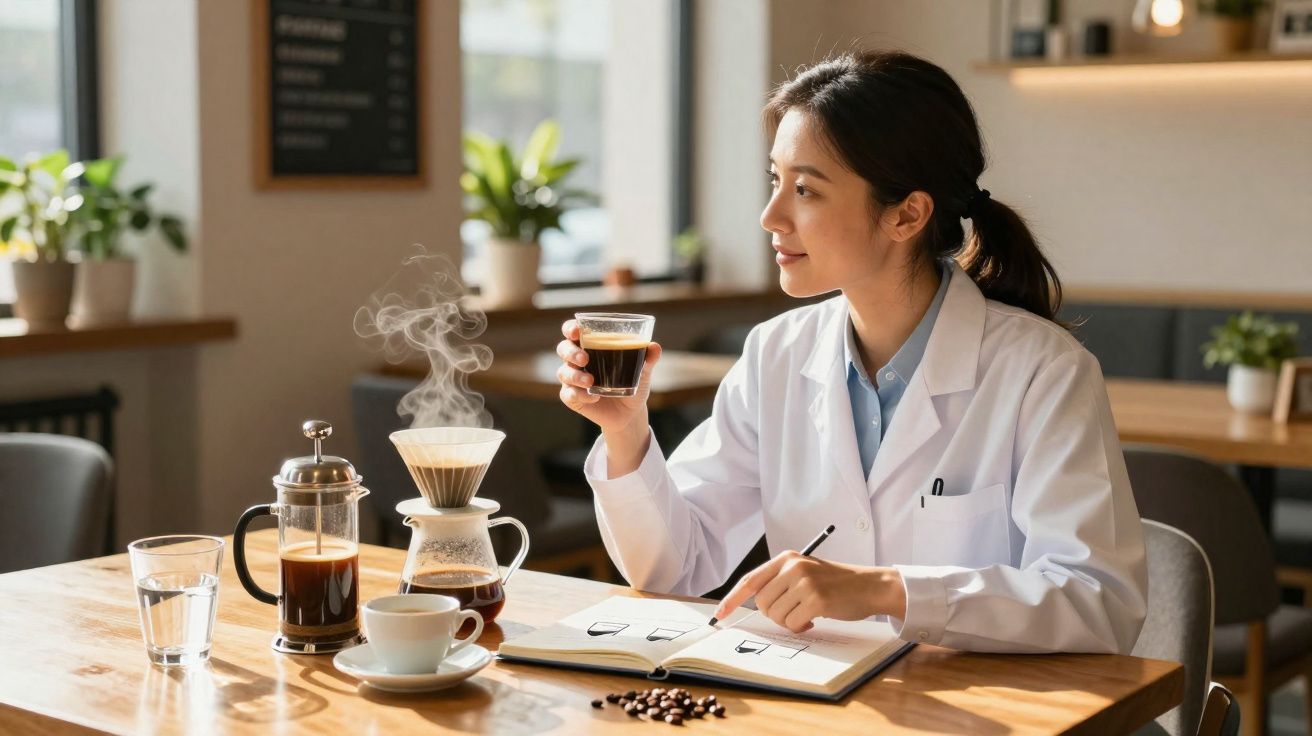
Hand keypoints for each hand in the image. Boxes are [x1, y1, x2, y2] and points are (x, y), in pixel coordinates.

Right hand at [555, 320, 661, 470]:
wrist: (631, 412)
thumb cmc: (634, 382)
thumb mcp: (643, 371)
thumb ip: (648, 358)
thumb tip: (654, 347)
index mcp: (591, 345)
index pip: (574, 331)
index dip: (570, 328)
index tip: (576, 331)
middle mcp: (578, 360)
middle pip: (564, 349)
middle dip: (571, 352)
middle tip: (585, 359)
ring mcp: (573, 380)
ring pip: (564, 372)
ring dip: (575, 376)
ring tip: (590, 382)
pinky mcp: (573, 398)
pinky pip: (569, 394)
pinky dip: (579, 395)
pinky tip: (593, 398)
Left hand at [713, 551, 906, 633]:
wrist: (869, 585)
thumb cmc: (835, 584)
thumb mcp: (804, 573)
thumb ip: (779, 582)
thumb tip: (752, 603)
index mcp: (787, 558)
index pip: (749, 580)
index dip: (731, 599)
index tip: (719, 614)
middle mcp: (793, 567)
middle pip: (761, 603)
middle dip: (774, 615)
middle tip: (794, 612)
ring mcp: (805, 582)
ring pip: (775, 615)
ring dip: (789, 622)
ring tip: (807, 614)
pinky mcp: (816, 599)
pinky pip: (792, 624)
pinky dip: (800, 627)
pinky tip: (814, 620)